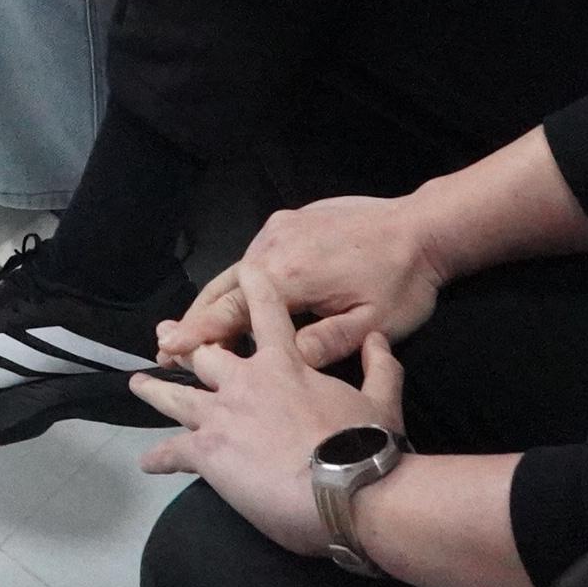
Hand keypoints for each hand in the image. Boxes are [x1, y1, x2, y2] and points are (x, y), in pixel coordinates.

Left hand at [133, 257, 406, 553]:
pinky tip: (147, 462)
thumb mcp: (382, 401)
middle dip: (187, 347)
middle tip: (168, 342)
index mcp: (286, 364)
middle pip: (205, 355)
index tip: (243, 271)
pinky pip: (174, 451)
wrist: (344, 491)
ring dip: (155, 391)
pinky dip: (160, 457)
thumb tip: (379, 340)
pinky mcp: (208, 453)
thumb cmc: (365, 445)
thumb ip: (379, 367)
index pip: (266, 313)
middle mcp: (246, 381)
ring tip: (138, 385)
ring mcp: (222, 415)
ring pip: (176, 397)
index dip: (253, 288)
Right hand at [161, 195, 453, 368]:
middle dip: (192, 320)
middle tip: (165, 347)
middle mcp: (273, 247)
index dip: (196, 335)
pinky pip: (252, 256)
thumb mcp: (370, 324)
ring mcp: (279, 229)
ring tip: (188, 330)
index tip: (165, 351)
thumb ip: (322, 345)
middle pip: (220, 289)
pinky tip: (232, 300)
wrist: (422, 228)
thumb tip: (278, 366)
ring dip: (212, 302)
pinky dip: (234, 282)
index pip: (229, 312)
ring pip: (233, 271)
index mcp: (288, 276)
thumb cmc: (401, 283)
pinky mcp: (289, 220)